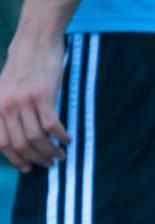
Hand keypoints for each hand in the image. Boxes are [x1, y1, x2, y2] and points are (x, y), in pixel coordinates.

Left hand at [0, 37, 69, 171]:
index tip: (27, 168)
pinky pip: (52, 125)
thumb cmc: (22, 69)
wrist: (34, 45)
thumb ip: (6, 112)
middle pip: (21, 144)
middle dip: (36, 159)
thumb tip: (16, 140)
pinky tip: (68, 139)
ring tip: (61, 154)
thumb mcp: (4, 91)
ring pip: (37, 137)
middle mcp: (6, 105)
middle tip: (49, 163)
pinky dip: (61, 136)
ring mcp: (23, 101)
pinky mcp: (42, 96)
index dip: (15, 159)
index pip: (2, 143)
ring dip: (51, 150)